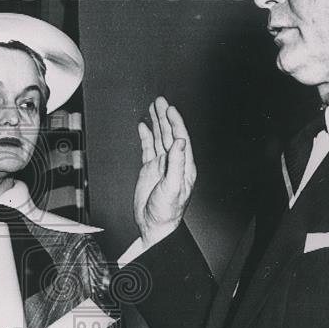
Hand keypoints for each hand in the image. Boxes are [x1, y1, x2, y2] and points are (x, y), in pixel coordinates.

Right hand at [133, 96, 195, 246]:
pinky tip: (144, 127)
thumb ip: (177, 164)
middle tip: (160, 101)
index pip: (181, 137)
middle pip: (170, 134)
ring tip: (153, 107)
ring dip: (157, 123)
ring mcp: (162, 165)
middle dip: (165, 117)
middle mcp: (174, 163)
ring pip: (159, 138)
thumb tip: (181, 142)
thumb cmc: (167, 212)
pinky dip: (146, 136)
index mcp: (184, 166)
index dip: (176, 122)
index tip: (170, 109)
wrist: (154, 226)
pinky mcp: (150, 170)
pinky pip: (148, 148)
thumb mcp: (174, 186)